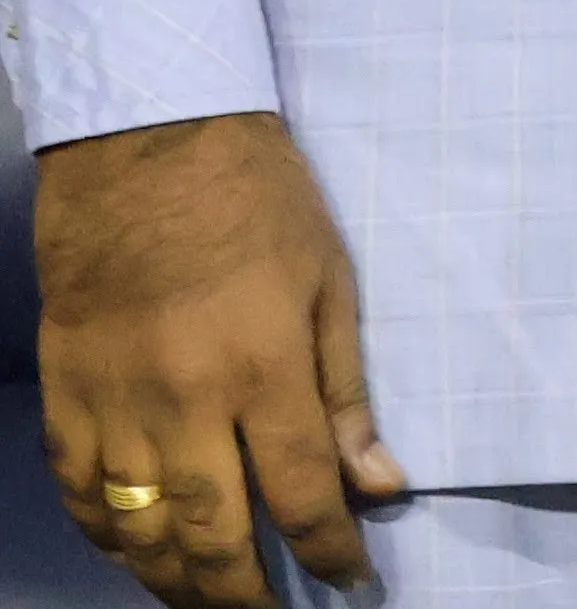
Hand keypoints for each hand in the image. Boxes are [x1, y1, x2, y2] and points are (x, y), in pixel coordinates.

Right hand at [34, 111, 404, 602]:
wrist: (145, 147)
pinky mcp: (64, 393)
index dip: (328, 551)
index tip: (352, 579)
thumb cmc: (257, 203)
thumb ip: (346, 392)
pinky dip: (109, 534)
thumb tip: (377, 481)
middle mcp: (182, 401)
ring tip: (209, 602)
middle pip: (211, 533)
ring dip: (173, 579)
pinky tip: (137, 551)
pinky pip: (80, 491)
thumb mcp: (330, 283)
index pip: (300, 493)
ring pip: (138, 528)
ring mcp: (112, 403)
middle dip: (245, 592)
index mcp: (260, 370)